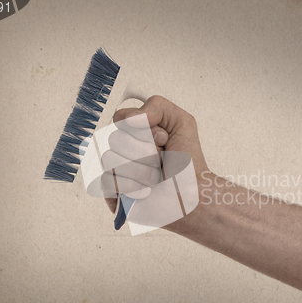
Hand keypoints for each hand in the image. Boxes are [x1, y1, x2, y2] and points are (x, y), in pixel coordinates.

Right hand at [103, 96, 209, 213]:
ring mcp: (117, 172)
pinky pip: (106, 181)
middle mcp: (124, 150)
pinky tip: (147, 192)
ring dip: (141, 170)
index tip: (164, 139)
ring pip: (110, 159)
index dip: (143, 128)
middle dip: (145, 150)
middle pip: (115, 138)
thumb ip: (157, 106)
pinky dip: (132, 186)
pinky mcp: (114, 194)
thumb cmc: (190, 164)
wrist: (194, 196)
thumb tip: (130, 118)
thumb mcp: (182, 123)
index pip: (120, 118)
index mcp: (136, 133)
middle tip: (162, 161)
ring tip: (157, 178)